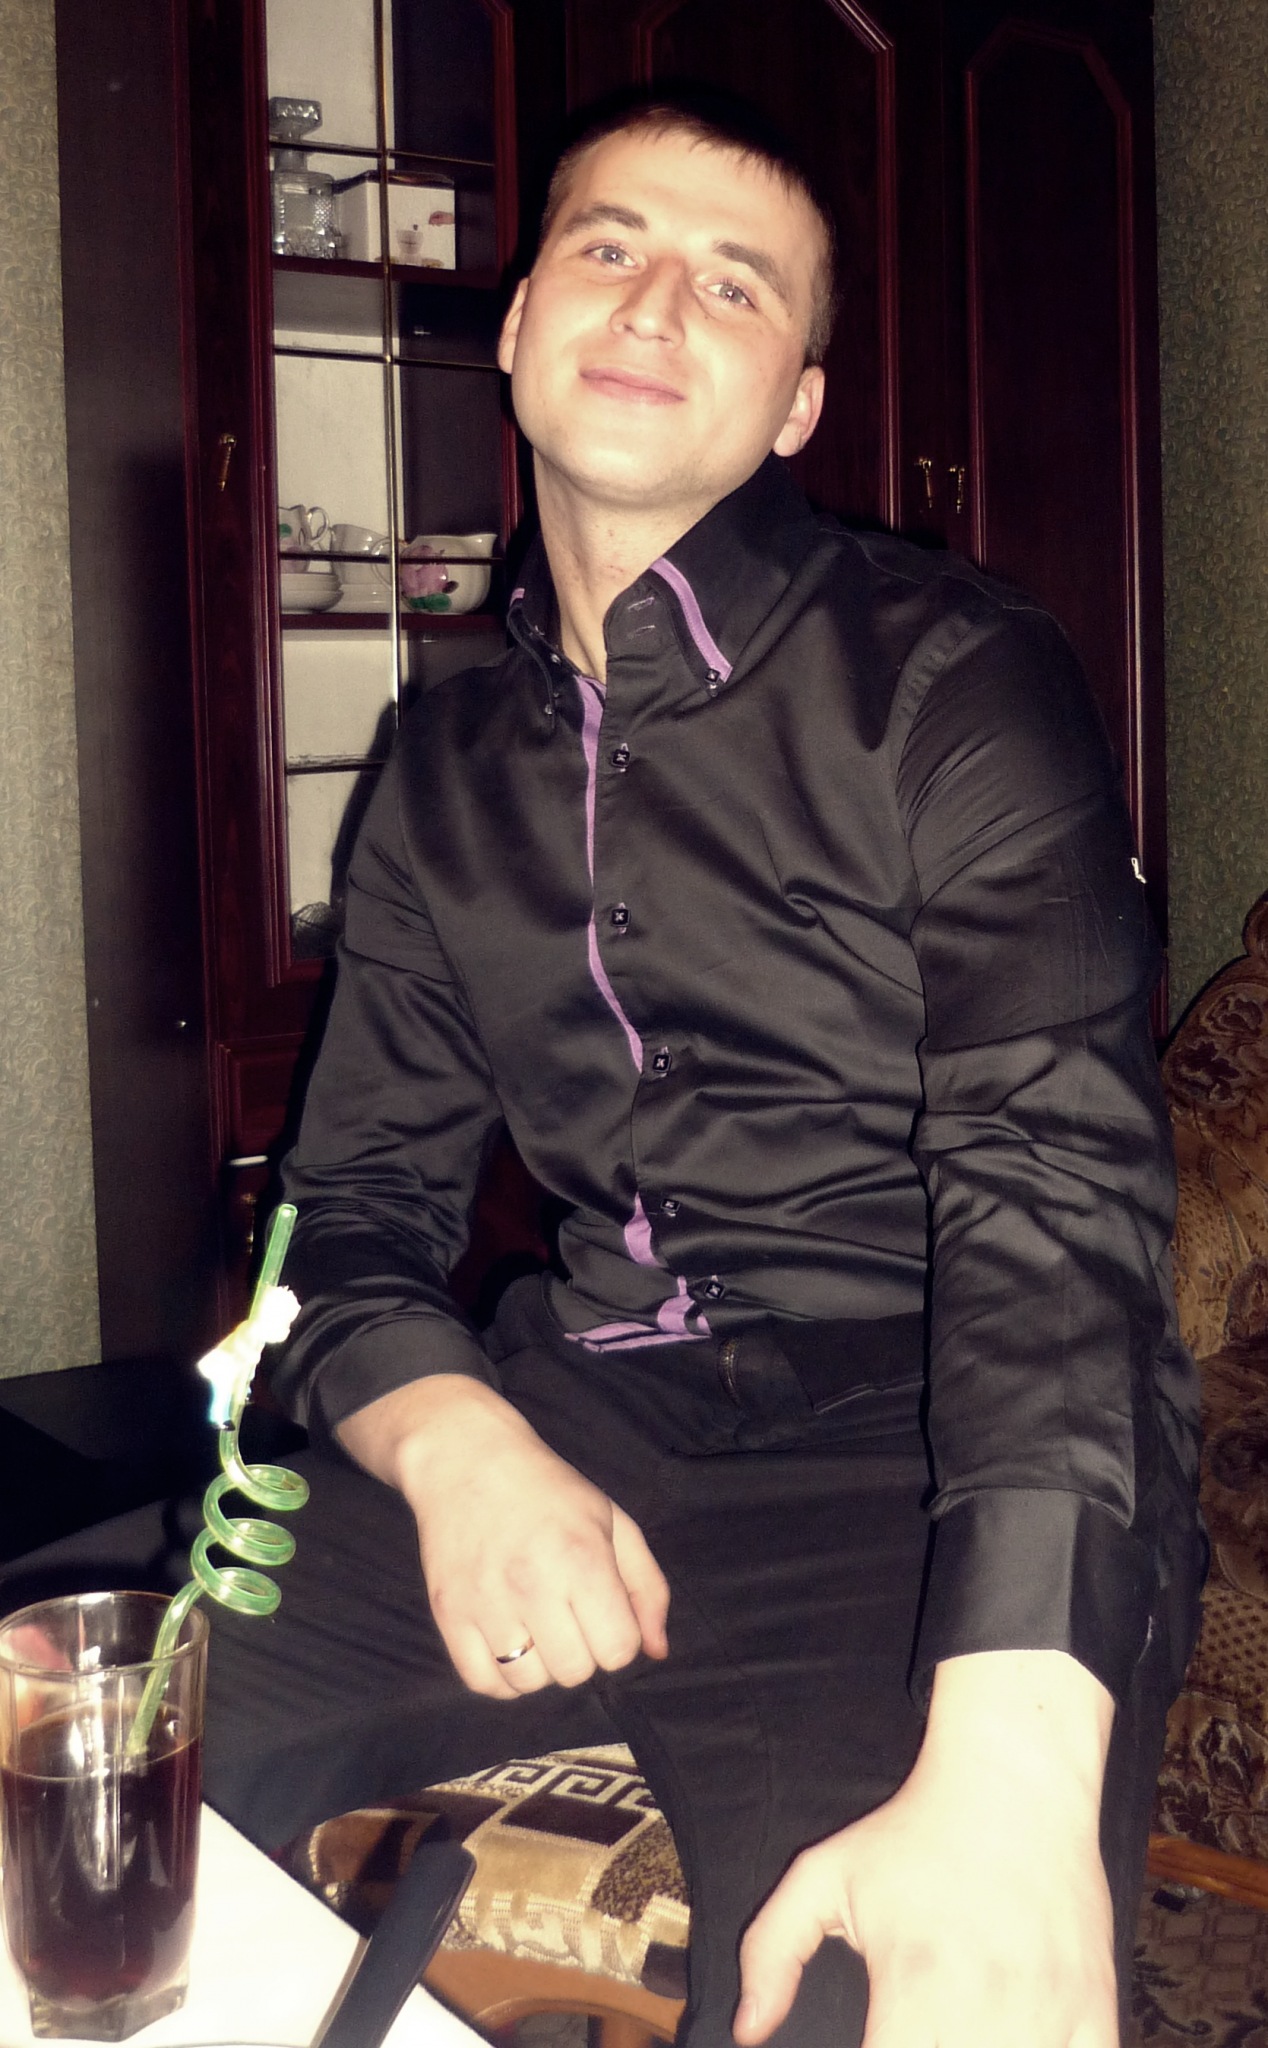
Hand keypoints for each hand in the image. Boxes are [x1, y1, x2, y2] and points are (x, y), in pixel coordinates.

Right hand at [338, 1375, 669, 1697]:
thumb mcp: (613, 1521)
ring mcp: (485, 1602)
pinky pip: (483, 1682)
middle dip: (581, 1651)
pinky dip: (501, 1677)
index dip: (618, 1636)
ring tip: (535, 1627)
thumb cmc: (549, 1491)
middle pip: (574, 1672)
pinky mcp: (447, 1613)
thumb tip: (658, 1651)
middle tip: (567, 1616)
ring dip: (540, 1665)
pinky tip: (508, 1644)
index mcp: (582, 1559)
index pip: (618, 1650)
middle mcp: (533, 1585)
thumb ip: (647, 1587)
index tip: (602, 1611)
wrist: (467, 1459)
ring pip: (529, 1684)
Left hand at [735, 1650, 1117, 2047]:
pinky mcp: (1097, 2016)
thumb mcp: (823, 1874)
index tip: (869, 2044)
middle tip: (907, 2036)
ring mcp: (1053, 2018)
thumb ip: (770, 1952)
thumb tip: (749, 2030)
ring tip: (950, 2037)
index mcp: (916, 1984)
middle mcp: (989, 2011)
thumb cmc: (912, 1832)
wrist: (1015, 1784)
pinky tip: (1012, 2045)